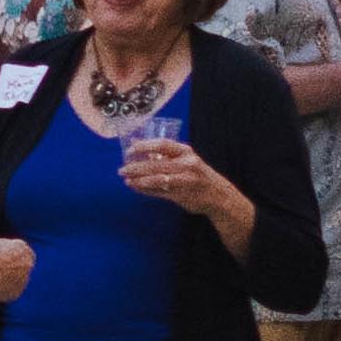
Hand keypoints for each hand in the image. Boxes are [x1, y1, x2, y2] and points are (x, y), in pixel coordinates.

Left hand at [121, 137, 242, 231]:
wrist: (219, 196)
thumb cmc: (197, 174)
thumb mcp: (185, 159)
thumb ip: (162, 154)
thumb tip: (135, 144)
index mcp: (186, 152)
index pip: (162, 145)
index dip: (144, 146)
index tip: (130, 150)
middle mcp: (187, 164)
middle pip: (156, 164)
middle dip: (136, 167)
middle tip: (121, 170)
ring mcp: (186, 180)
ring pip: (157, 179)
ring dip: (139, 180)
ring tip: (126, 180)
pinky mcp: (183, 195)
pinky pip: (160, 192)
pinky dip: (145, 190)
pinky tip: (136, 187)